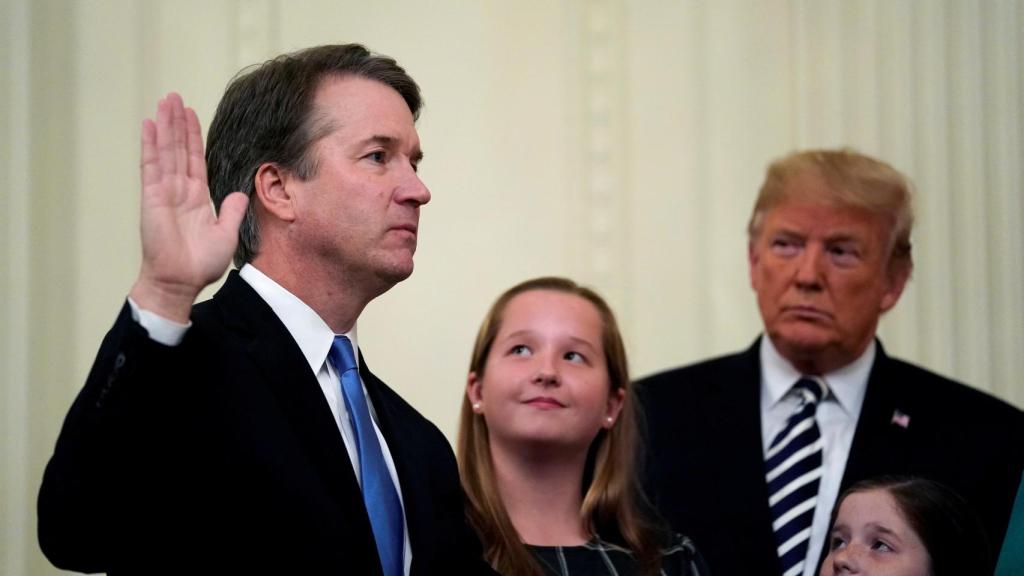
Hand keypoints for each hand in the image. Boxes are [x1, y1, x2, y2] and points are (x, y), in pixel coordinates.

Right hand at [129, 93, 247, 321]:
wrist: (180, 281)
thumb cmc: (200, 264)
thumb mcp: (226, 234)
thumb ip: (233, 211)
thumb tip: (240, 193)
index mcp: (197, 198)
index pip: (196, 159)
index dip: (193, 137)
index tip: (191, 115)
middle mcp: (180, 191)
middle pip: (179, 149)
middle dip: (177, 123)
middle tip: (175, 96)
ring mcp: (164, 192)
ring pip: (166, 151)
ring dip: (165, 126)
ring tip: (165, 101)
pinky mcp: (152, 197)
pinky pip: (151, 165)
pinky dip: (150, 145)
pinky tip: (149, 125)